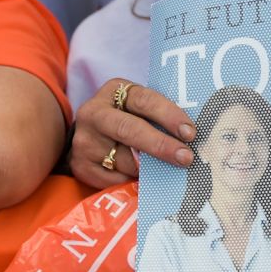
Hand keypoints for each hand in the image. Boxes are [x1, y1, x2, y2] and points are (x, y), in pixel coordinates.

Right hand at [69, 78, 193, 187]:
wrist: (89, 137)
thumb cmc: (126, 119)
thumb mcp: (138, 108)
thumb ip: (157, 118)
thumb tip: (188, 139)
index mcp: (114, 91)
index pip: (145, 101)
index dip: (169, 116)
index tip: (190, 133)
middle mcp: (94, 113)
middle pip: (130, 129)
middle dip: (161, 145)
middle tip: (185, 158)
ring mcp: (85, 141)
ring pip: (126, 160)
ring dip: (147, 168)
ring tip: (156, 168)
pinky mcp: (80, 166)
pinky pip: (116, 179)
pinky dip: (131, 180)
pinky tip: (134, 176)